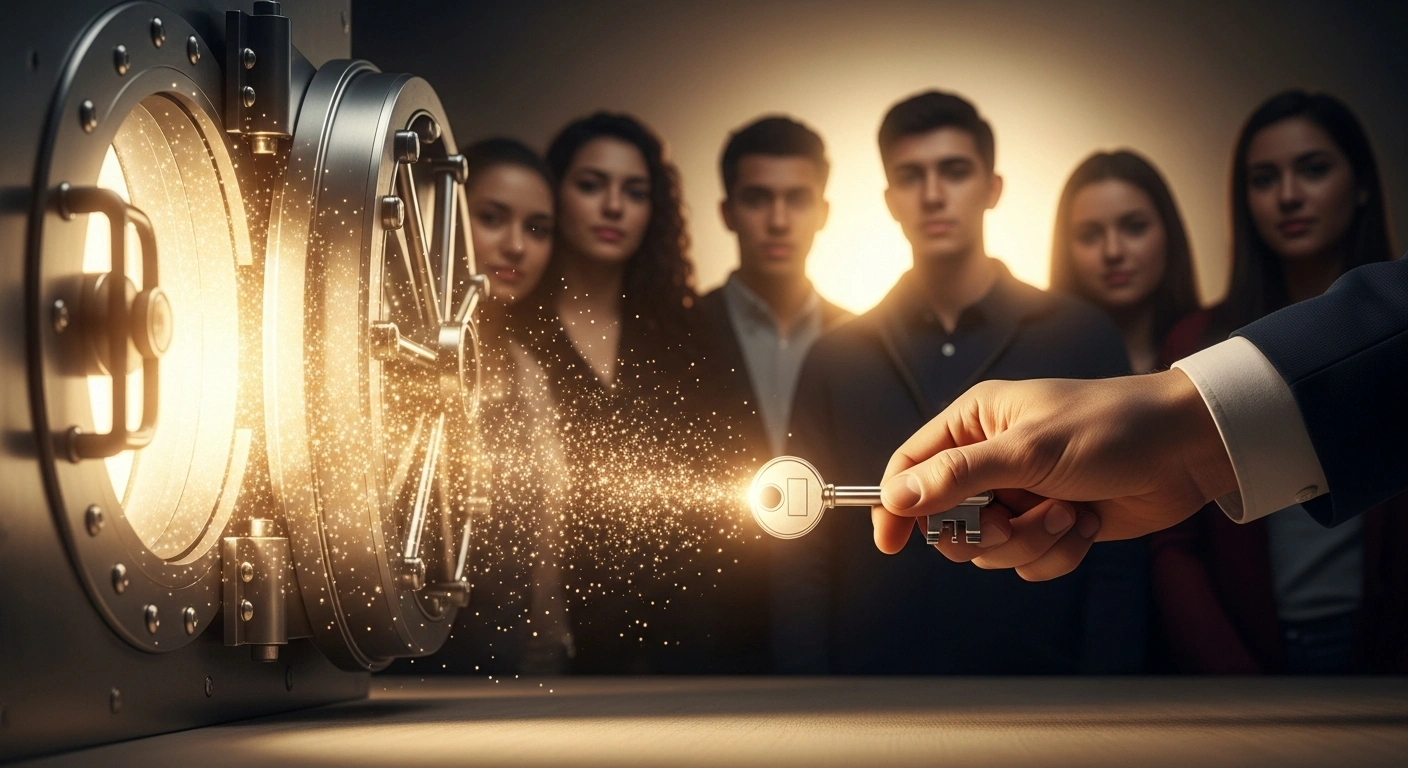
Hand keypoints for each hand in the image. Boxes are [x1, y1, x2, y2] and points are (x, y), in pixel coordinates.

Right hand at [873, 369, 1236, 578]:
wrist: (1188, 450)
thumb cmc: (1111, 428)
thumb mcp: (1027, 450)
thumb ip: (957, 477)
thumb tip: (896, 497)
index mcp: (975, 423)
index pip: (912, 467)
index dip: (897, 505)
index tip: (891, 542)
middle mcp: (991, 459)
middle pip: (946, 520)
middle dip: (982, 532)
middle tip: (1010, 520)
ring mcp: (1022, 494)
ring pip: (989, 549)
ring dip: (1030, 542)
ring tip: (1067, 514)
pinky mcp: (1052, 524)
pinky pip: (1027, 562)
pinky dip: (1058, 552)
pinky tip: (1086, 524)